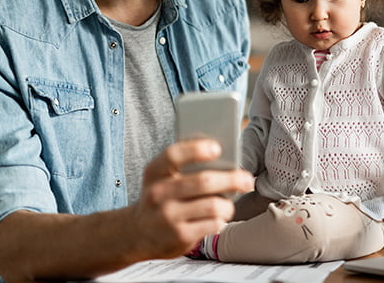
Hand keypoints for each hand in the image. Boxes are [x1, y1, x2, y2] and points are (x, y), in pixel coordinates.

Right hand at [127, 138, 253, 258]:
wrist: (137, 234)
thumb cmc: (160, 198)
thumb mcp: (162, 178)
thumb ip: (185, 166)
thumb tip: (225, 156)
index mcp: (155, 172)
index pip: (173, 155)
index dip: (196, 149)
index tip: (217, 148)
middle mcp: (158, 193)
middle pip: (203, 181)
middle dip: (232, 179)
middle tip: (247, 180)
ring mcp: (168, 216)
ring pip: (213, 205)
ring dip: (228, 205)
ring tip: (228, 205)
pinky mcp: (179, 236)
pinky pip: (213, 224)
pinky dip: (221, 220)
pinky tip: (218, 218)